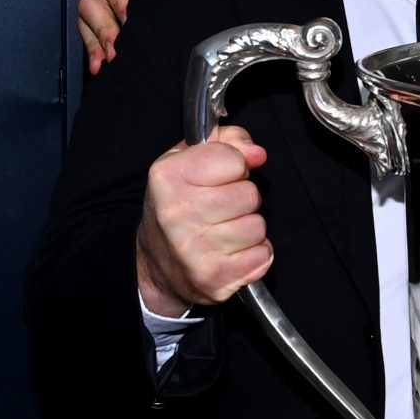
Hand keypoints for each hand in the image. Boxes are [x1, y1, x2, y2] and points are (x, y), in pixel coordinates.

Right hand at [78, 0, 242, 73]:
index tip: (129, 17)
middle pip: (93, 0)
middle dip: (103, 27)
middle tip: (118, 48)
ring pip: (89, 15)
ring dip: (95, 40)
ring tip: (108, 60)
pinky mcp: (122, 9)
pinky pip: (95, 27)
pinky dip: (95, 46)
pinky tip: (101, 64)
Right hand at [135, 124, 271, 312]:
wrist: (157, 265)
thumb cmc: (178, 205)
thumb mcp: (190, 160)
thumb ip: (227, 141)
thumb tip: (257, 154)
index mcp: (169, 176)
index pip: (234, 159)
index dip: (235, 167)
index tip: (219, 178)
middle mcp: (177, 213)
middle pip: (249, 194)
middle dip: (243, 199)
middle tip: (222, 208)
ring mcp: (194, 249)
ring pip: (257, 226)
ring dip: (248, 228)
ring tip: (225, 231)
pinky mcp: (213, 277)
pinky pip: (262, 255)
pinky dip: (254, 254)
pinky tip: (232, 252)